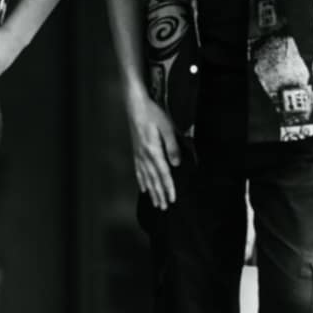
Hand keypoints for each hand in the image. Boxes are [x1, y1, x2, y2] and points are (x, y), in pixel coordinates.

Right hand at [126, 88, 179, 209]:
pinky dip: (141, 181)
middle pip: (153, 179)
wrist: (135, 105)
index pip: (163, 173)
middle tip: (164, 207)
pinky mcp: (136, 151)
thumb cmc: (152, 113)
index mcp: (153, 150)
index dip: (168, 187)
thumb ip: (172, 146)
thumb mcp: (167, 127)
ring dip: (151, 191)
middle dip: (159, 194)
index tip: (172, 199)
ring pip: (146, 177)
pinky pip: (138, 170)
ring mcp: (138, 154)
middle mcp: (144, 155)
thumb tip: (176, 164)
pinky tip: (143, 188)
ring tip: (155, 203)